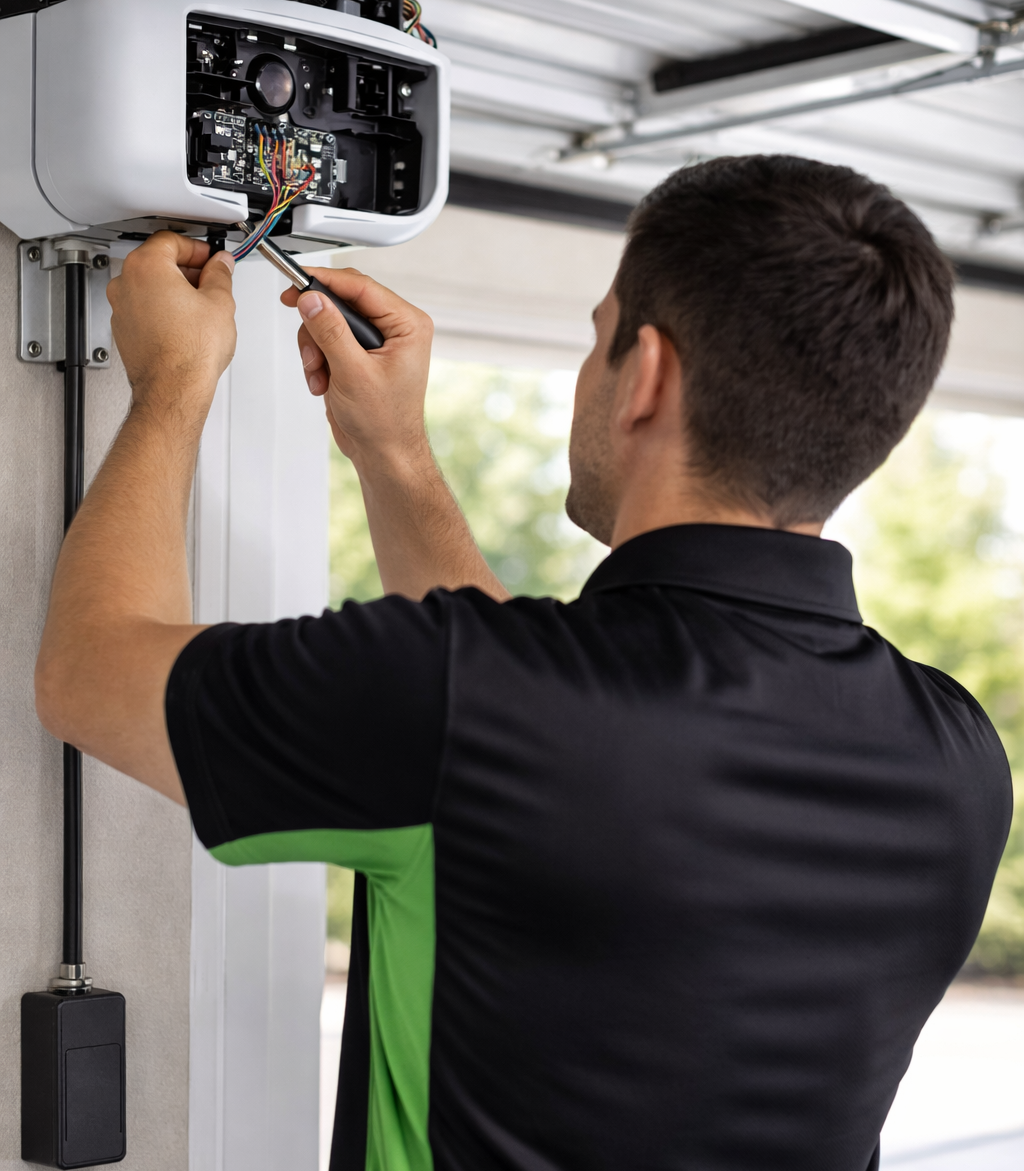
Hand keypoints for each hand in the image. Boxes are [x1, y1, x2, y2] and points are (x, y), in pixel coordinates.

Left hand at [107, 232, 236, 422]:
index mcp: (147, 266)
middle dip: (186, 268)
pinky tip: (185, 325)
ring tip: (201, 306)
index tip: (212, 258)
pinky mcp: (124, 331)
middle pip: (157, 261)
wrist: (173, 389)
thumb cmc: (189, 352)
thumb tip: (220, 265)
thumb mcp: (219, 302)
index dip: (197, 248)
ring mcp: (121, 308)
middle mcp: (126, 284)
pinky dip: (163, 310)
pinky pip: (144, 309)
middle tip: (211, 280)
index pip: (171, 240)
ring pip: (150, 286)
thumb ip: (220, 275)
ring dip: (174, 290)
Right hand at [280, 267, 433, 472]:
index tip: (297, 280)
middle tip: (309, 345)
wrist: (383, 453)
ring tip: (319, 374)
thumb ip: (330, 331)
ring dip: (316, 349)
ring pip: (328, 322)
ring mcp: (375, 342)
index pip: (361, 287)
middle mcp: (395, 328)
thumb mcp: (353, 372)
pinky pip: (327, 340)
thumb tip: (312, 299)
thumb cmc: (385, 422)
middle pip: (341, 302)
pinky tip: (323, 382)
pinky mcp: (358, 355)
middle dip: (319, 327)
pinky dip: (318, 360)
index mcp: (407, 324)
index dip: (326, 281)